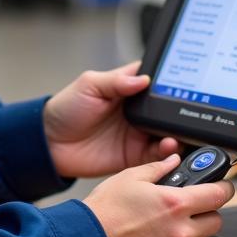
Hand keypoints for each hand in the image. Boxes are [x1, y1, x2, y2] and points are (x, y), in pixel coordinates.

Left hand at [43, 62, 179, 178]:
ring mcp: (138, 134)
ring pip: (169, 134)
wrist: (50, 144)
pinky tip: (168, 149)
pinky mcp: (135, 157)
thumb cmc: (66, 109)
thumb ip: (116, 81)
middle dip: (180, 113)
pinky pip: (158, 157)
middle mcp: (138, 112)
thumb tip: (143, 79)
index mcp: (128, 89)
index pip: (157, 82)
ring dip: (177, 135)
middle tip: (187, 115)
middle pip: (169, 111)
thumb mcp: (89, 85)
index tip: (186, 85)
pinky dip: (167, 155)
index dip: (172, 83)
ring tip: (174, 136)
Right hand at [83, 155, 234, 236]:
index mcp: (174, 203)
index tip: (223, 186)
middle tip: (193, 206)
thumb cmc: (104, 211)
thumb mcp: (129, 177)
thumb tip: (173, 160)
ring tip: (171, 224)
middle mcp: (179, 232)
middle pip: (216, 222)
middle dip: (208, 212)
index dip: (224, 188)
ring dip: (194, 232)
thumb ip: (157, 167)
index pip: (218, 195)